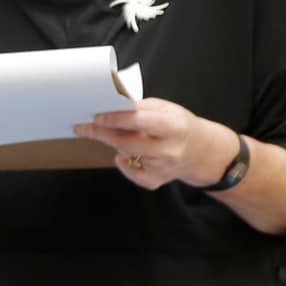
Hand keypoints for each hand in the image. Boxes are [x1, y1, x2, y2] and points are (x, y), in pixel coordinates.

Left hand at [75, 99, 236, 190]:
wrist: (202, 151)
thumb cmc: (177, 124)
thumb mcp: (165, 108)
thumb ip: (140, 107)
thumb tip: (111, 105)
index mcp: (173, 126)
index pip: (138, 121)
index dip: (114, 118)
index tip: (96, 115)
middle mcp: (169, 149)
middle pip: (127, 143)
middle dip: (102, 133)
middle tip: (83, 126)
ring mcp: (163, 168)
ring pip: (126, 156)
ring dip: (112, 144)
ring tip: (108, 133)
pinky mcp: (158, 181)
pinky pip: (132, 175)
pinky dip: (124, 165)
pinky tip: (125, 156)